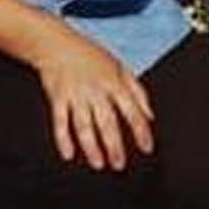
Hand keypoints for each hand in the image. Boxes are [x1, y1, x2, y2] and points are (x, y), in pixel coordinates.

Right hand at [34, 27, 155, 170]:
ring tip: (99, 164)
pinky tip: (69, 154)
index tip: (147, 148)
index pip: (132, 110)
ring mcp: (76, 95)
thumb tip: (150, 116)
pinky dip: (63, 139)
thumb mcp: (120, 67)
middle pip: (107, 122)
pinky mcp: (58, 98)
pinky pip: (60, 122)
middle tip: (120, 164)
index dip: (141, 131)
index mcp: (114, 83)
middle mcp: (96, 90)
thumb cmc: (90, 55)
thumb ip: (138, 92)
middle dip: (115, 146)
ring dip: (92, 147)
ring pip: (84, 125)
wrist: (57, 44)